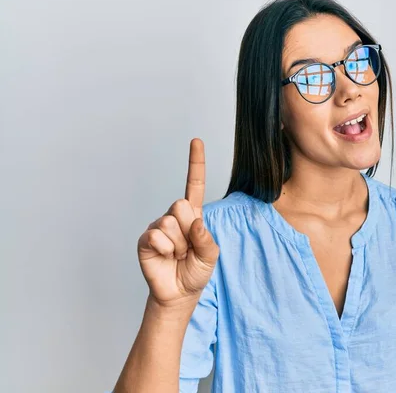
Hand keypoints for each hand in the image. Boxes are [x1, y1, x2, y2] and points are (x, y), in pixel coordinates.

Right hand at [137, 138, 219, 305]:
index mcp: (192, 216)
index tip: (196, 141)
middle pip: (181, 205)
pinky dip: (166, 250)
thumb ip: (206, 239)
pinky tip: (166, 257)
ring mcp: (158, 227)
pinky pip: (157, 236)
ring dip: (179, 245)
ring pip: (169, 223)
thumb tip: (194, 224)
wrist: (179, 293)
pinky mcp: (146, 239)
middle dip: (188, 230)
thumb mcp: (211, 255)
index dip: (195, 163)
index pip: (194, 185)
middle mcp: (174, 217)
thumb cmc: (195, 271)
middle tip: (187, 248)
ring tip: (177, 255)